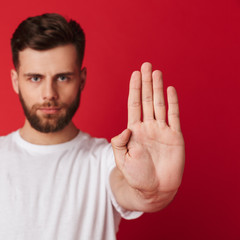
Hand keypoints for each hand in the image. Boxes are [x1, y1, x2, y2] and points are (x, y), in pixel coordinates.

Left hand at [111, 62, 184, 201]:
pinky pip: (174, 117)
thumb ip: (119, 142)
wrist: (153, 190)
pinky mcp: (175, 137)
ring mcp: (162, 131)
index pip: (133, 105)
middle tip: (146, 65)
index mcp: (134, 130)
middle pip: (146, 100)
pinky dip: (173, 103)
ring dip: (158, 88)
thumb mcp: (121, 159)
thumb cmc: (136, 176)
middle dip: (146, 83)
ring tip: (156, 72)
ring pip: (160, 104)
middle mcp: (148, 127)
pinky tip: (171, 90)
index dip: (134, 89)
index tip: (134, 74)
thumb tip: (125, 128)